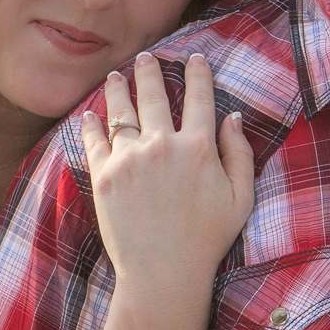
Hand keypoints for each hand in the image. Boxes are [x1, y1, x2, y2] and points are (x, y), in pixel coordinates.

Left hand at [79, 51, 253, 289]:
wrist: (164, 273)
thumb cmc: (207, 240)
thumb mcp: (240, 198)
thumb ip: (239, 155)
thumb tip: (233, 119)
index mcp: (198, 147)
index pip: (199, 98)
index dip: (197, 74)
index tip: (193, 58)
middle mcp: (162, 145)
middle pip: (154, 95)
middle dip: (150, 70)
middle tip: (145, 57)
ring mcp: (129, 158)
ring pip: (121, 111)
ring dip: (117, 89)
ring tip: (114, 77)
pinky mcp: (104, 176)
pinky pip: (94, 141)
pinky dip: (91, 124)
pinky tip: (89, 114)